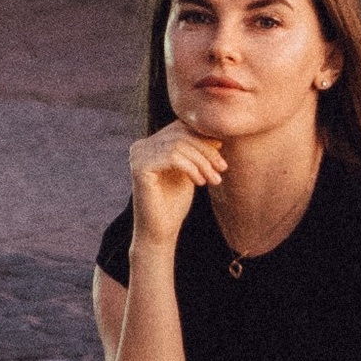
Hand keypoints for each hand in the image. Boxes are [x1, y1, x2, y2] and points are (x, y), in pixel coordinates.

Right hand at [127, 117, 223, 246]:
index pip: (181, 128)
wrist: (161, 232)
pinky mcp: (140, 167)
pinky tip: (200, 183)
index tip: (222, 154)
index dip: (204, 138)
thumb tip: (215, 133)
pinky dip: (192, 168)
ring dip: (202, 162)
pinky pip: (173, 156)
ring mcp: (138, 155)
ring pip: (179, 145)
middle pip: (181, 134)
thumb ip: (197, 151)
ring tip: (214, 179)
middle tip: (222, 168)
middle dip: (206, 150)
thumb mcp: (190, 170)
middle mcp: (141, 146)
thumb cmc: (175, 203)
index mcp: (151, 143)